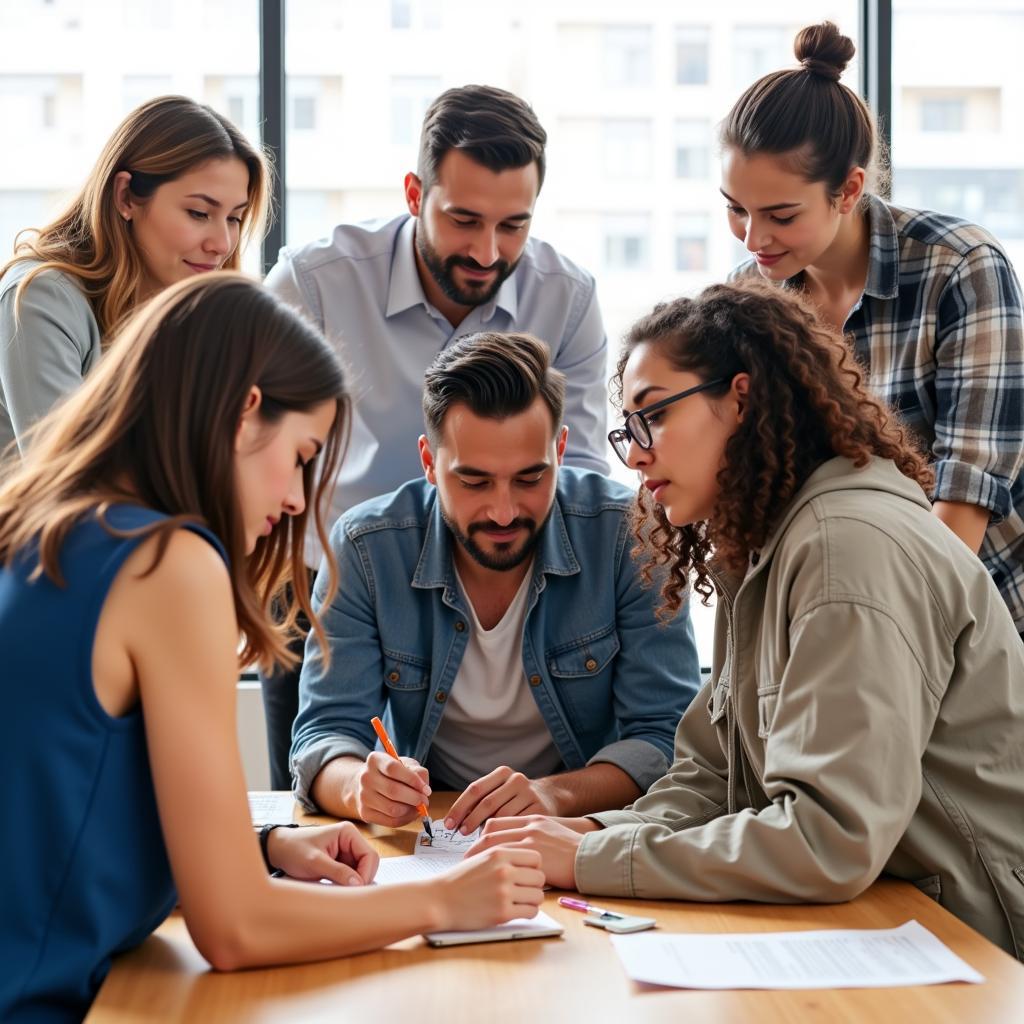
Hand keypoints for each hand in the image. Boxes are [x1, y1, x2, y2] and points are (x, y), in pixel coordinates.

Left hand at [266, 823, 379, 885]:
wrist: (278, 850)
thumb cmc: (294, 850)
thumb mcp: (315, 862)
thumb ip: (337, 872)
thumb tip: (359, 884)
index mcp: (348, 833)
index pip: (370, 855)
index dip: (366, 874)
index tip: (354, 890)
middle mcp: (351, 840)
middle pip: (368, 864)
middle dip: (361, 879)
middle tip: (347, 893)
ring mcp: (346, 852)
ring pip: (361, 871)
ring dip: (354, 883)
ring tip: (339, 891)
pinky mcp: (341, 862)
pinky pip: (352, 875)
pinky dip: (347, 884)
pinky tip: (336, 889)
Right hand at [354, 751, 431, 826]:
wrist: (369, 784)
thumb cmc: (392, 773)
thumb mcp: (405, 764)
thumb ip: (417, 771)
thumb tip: (424, 788)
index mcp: (375, 760)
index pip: (393, 768)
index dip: (412, 780)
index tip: (426, 789)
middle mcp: (365, 777)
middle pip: (393, 791)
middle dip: (414, 798)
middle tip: (425, 800)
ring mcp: (363, 796)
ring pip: (392, 809)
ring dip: (410, 810)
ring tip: (418, 807)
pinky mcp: (365, 813)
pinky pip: (390, 821)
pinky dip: (405, 819)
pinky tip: (410, 813)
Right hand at [433, 846, 544, 931]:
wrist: (439, 900)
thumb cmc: (460, 879)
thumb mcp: (480, 856)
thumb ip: (503, 854)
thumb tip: (528, 857)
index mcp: (499, 853)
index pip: (536, 857)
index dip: (534, 866)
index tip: (526, 873)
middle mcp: (504, 871)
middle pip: (540, 877)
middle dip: (534, 884)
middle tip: (524, 889)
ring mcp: (504, 892)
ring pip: (538, 896)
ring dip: (532, 900)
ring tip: (521, 901)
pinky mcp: (502, 913)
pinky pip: (531, 912)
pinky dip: (527, 913)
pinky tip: (517, 911)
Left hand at [445, 767, 557, 833]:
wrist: (551, 797)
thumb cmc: (516, 798)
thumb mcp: (501, 791)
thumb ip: (482, 801)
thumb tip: (455, 820)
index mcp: (503, 773)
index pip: (475, 789)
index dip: (460, 807)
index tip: (449, 823)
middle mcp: (517, 780)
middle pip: (487, 802)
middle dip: (470, 820)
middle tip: (460, 834)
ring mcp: (530, 794)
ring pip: (502, 816)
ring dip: (486, 830)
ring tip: (477, 841)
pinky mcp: (540, 809)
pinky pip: (516, 825)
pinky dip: (504, 835)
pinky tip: (497, 842)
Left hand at [466, 816, 600, 889]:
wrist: (592, 857)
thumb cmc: (572, 852)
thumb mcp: (551, 836)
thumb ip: (531, 838)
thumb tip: (511, 851)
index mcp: (533, 819)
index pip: (498, 821)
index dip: (481, 834)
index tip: (473, 846)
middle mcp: (530, 825)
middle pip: (491, 830)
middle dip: (475, 845)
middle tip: (465, 858)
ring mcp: (532, 839)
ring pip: (495, 844)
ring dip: (479, 856)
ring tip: (470, 868)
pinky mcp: (535, 855)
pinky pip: (507, 859)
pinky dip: (493, 867)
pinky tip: (487, 877)